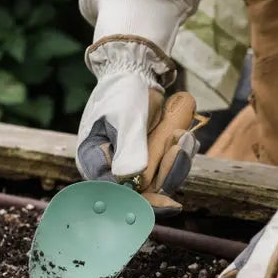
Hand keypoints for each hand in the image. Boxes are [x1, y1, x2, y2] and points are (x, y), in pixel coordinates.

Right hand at [75, 36, 203, 215]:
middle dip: (167, 174)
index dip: (141, 203)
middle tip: (181, 145)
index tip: (169, 203)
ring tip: (183, 134)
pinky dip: (180, 157)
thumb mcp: (126, 118)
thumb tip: (131, 181)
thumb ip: (130, 148)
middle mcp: (110, 171)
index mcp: (93, 161)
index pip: (114, 193)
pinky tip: (185, 135)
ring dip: (176, 164)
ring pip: (158, 183)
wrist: (135, 74)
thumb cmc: (122, 92)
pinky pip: (168, 171)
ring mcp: (131, 168)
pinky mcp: (149, 162)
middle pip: (141, 193)